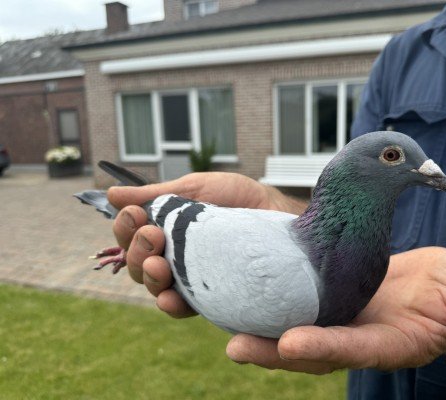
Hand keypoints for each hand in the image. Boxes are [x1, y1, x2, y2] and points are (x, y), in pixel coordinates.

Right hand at [107, 172, 306, 314]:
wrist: (274, 212)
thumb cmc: (235, 197)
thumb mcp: (194, 189)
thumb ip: (154, 195)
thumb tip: (111, 194)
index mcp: (163, 228)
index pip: (130, 235)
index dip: (125, 227)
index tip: (134, 213)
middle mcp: (171, 255)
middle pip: (137, 263)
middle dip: (137, 249)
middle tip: (153, 235)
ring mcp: (188, 276)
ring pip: (154, 285)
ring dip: (149, 275)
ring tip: (160, 264)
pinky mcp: (207, 296)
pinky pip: (181, 306)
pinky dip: (171, 303)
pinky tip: (171, 297)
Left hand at [225, 247, 445, 399]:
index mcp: (395, 343)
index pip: (355, 351)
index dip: (325, 348)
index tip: (291, 343)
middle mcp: (363, 335)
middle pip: (315, 348)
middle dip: (275, 350)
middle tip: (235, 346)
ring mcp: (350, 315)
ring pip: (303, 323)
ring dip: (267, 325)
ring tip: (227, 318)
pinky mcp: (343, 292)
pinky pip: (307, 297)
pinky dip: (280, 296)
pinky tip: (252, 287)